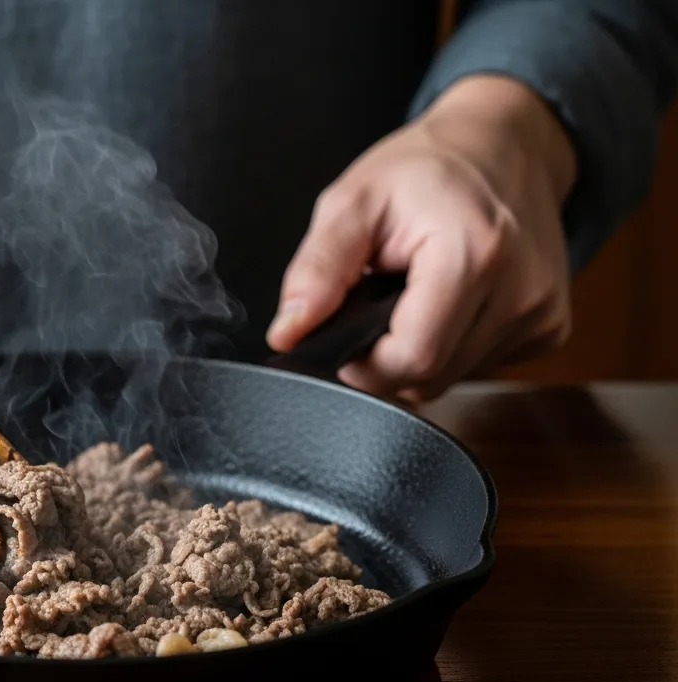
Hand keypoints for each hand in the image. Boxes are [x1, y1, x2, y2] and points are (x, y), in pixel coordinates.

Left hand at [268, 75, 577, 402]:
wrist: (505, 145)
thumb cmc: (425, 169)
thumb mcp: (352, 202)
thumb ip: (316, 271)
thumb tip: (289, 331)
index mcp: (475, 253)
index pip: (411, 359)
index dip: (362, 361)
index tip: (345, 329)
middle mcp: (521, 290)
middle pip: (430, 377)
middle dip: (386, 354)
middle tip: (377, 301)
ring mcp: (541, 313)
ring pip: (452, 378)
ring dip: (418, 349)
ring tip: (413, 293)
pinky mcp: (550, 328)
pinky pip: (479, 366)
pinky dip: (451, 345)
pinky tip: (447, 302)